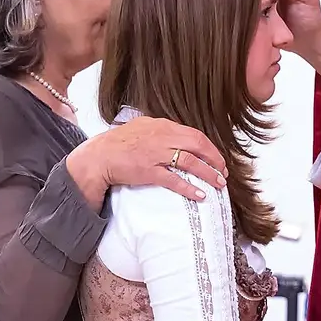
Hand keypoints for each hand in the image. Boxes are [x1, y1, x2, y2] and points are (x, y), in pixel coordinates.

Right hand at [68, 115, 226, 206]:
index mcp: (162, 126)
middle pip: (198, 145)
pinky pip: (174, 180)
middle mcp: (162, 137)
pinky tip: (200, 195)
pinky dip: (189, 188)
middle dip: (214, 159)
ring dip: (208, 173)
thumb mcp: (142, 128)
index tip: (217, 159)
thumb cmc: (118, 143)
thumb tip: (178, 137)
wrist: (98, 155)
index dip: (209, 148)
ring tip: (218, 183)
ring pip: (190, 161)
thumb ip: (161, 131)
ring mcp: (156, 154)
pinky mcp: (148, 171)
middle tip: (223, 172)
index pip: (194, 134)